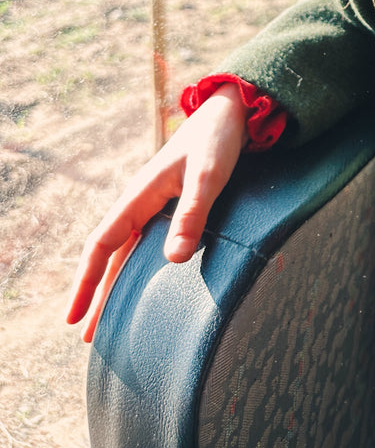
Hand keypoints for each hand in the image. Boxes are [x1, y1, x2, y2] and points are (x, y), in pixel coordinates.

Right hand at [65, 83, 248, 340]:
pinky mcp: (172, 204)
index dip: (86, 282)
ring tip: (108, 320)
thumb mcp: (207, 176)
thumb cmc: (217, 141)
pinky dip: (138, 266)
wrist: (230, 112)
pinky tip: (145, 283)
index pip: (101, 244)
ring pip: (127, 250)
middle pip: (110, 254)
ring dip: (116, 283)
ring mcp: (155, 203)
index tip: (72, 317)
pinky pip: (146, 242)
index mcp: (139, 195)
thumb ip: (192, 214)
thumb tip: (173, 260)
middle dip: (96, 293)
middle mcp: (141, 201)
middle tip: (85, 335)